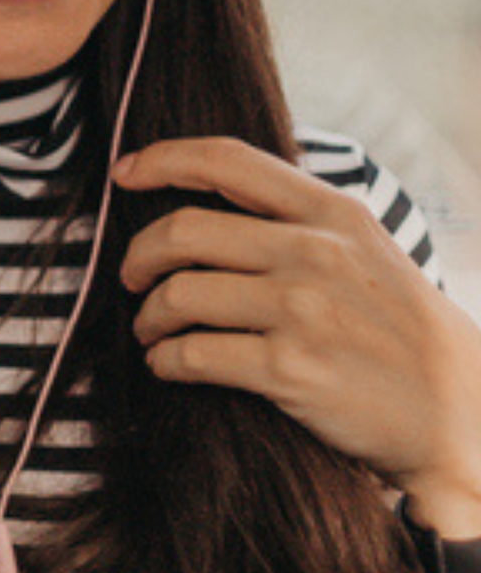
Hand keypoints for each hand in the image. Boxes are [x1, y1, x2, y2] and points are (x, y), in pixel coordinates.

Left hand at [114, 136, 480, 525]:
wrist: (461, 414)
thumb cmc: (402, 331)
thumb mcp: (366, 248)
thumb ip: (300, 219)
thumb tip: (215, 199)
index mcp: (330, 212)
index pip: (226, 160)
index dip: (162, 159)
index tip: (124, 172)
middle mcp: (313, 251)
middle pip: (183, 231)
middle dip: (139, 255)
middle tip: (131, 278)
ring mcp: (300, 310)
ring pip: (179, 294)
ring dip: (148, 316)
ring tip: (151, 330)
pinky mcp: (288, 370)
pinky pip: (192, 355)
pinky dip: (165, 360)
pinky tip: (167, 365)